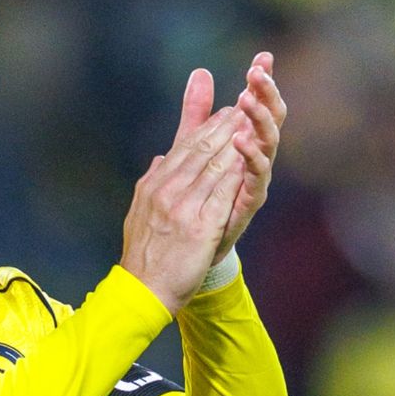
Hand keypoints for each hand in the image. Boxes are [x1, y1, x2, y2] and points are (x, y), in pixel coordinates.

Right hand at [120, 68, 246, 314]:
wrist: (141, 291)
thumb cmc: (145, 257)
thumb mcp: (141, 211)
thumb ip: (152, 182)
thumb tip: (160, 159)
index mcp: (153, 185)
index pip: (183, 147)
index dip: (207, 126)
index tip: (226, 111)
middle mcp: (164, 189)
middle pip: (199, 149)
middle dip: (224, 124)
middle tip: (246, 104)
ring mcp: (180, 206)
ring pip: (213, 165)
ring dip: (235, 140)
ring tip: (253, 121)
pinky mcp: (198, 226)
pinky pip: (223, 191)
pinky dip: (237, 171)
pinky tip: (252, 157)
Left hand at [212, 52, 286, 262]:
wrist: (184, 247)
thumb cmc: (194, 195)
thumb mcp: (191, 146)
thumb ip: (197, 112)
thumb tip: (201, 72)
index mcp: (242, 144)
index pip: (255, 105)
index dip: (261, 81)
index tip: (263, 56)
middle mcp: (252, 161)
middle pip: (267, 120)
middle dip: (265, 94)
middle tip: (258, 72)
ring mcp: (251, 182)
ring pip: (266, 144)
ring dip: (258, 121)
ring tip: (247, 99)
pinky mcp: (247, 204)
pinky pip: (255, 178)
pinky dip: (250, 158)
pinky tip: (242, 140)